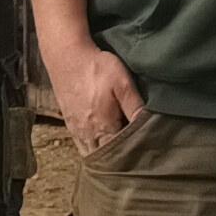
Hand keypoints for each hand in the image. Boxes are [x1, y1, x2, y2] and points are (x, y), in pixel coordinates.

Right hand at [46, 35, 143, 155]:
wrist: (66, 56)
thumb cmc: (97, 67)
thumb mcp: (122, 83)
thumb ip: (135, 107)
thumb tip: (149, 127)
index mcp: (103, 127)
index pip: (120, 152)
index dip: (132, 154)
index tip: (144, 154)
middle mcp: (88, 134)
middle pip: (105, 158)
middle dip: (118, 160)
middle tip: (133, 157)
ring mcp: (76, 131)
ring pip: (91, 154)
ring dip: (104, 156)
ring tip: (118, 153)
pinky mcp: (69, 124)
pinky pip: (81, 145)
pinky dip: (92, 149)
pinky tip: (101, 144)